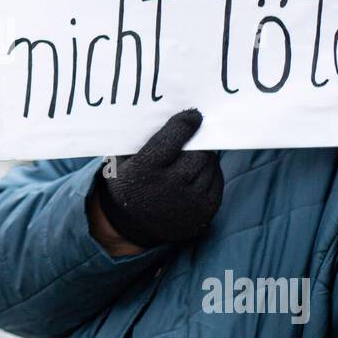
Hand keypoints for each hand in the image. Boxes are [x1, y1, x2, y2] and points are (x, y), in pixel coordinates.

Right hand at [94, 109, 223, 249]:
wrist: (131, 226)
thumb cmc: (128, 182)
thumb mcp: (120, 161)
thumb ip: (138, 139)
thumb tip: (161, 111)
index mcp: (145, 170)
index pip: (173, 137)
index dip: (186, 122)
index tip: (193, 115)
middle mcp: (169, 187)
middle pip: (198, 152)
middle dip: (197, 142)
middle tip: (194, 138)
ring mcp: (189, 202)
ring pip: (209, 165)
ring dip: (204, 157)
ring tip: (192, 157)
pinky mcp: (204, 211)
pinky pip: (216, 180)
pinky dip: (209, 173)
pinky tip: (196, 173)